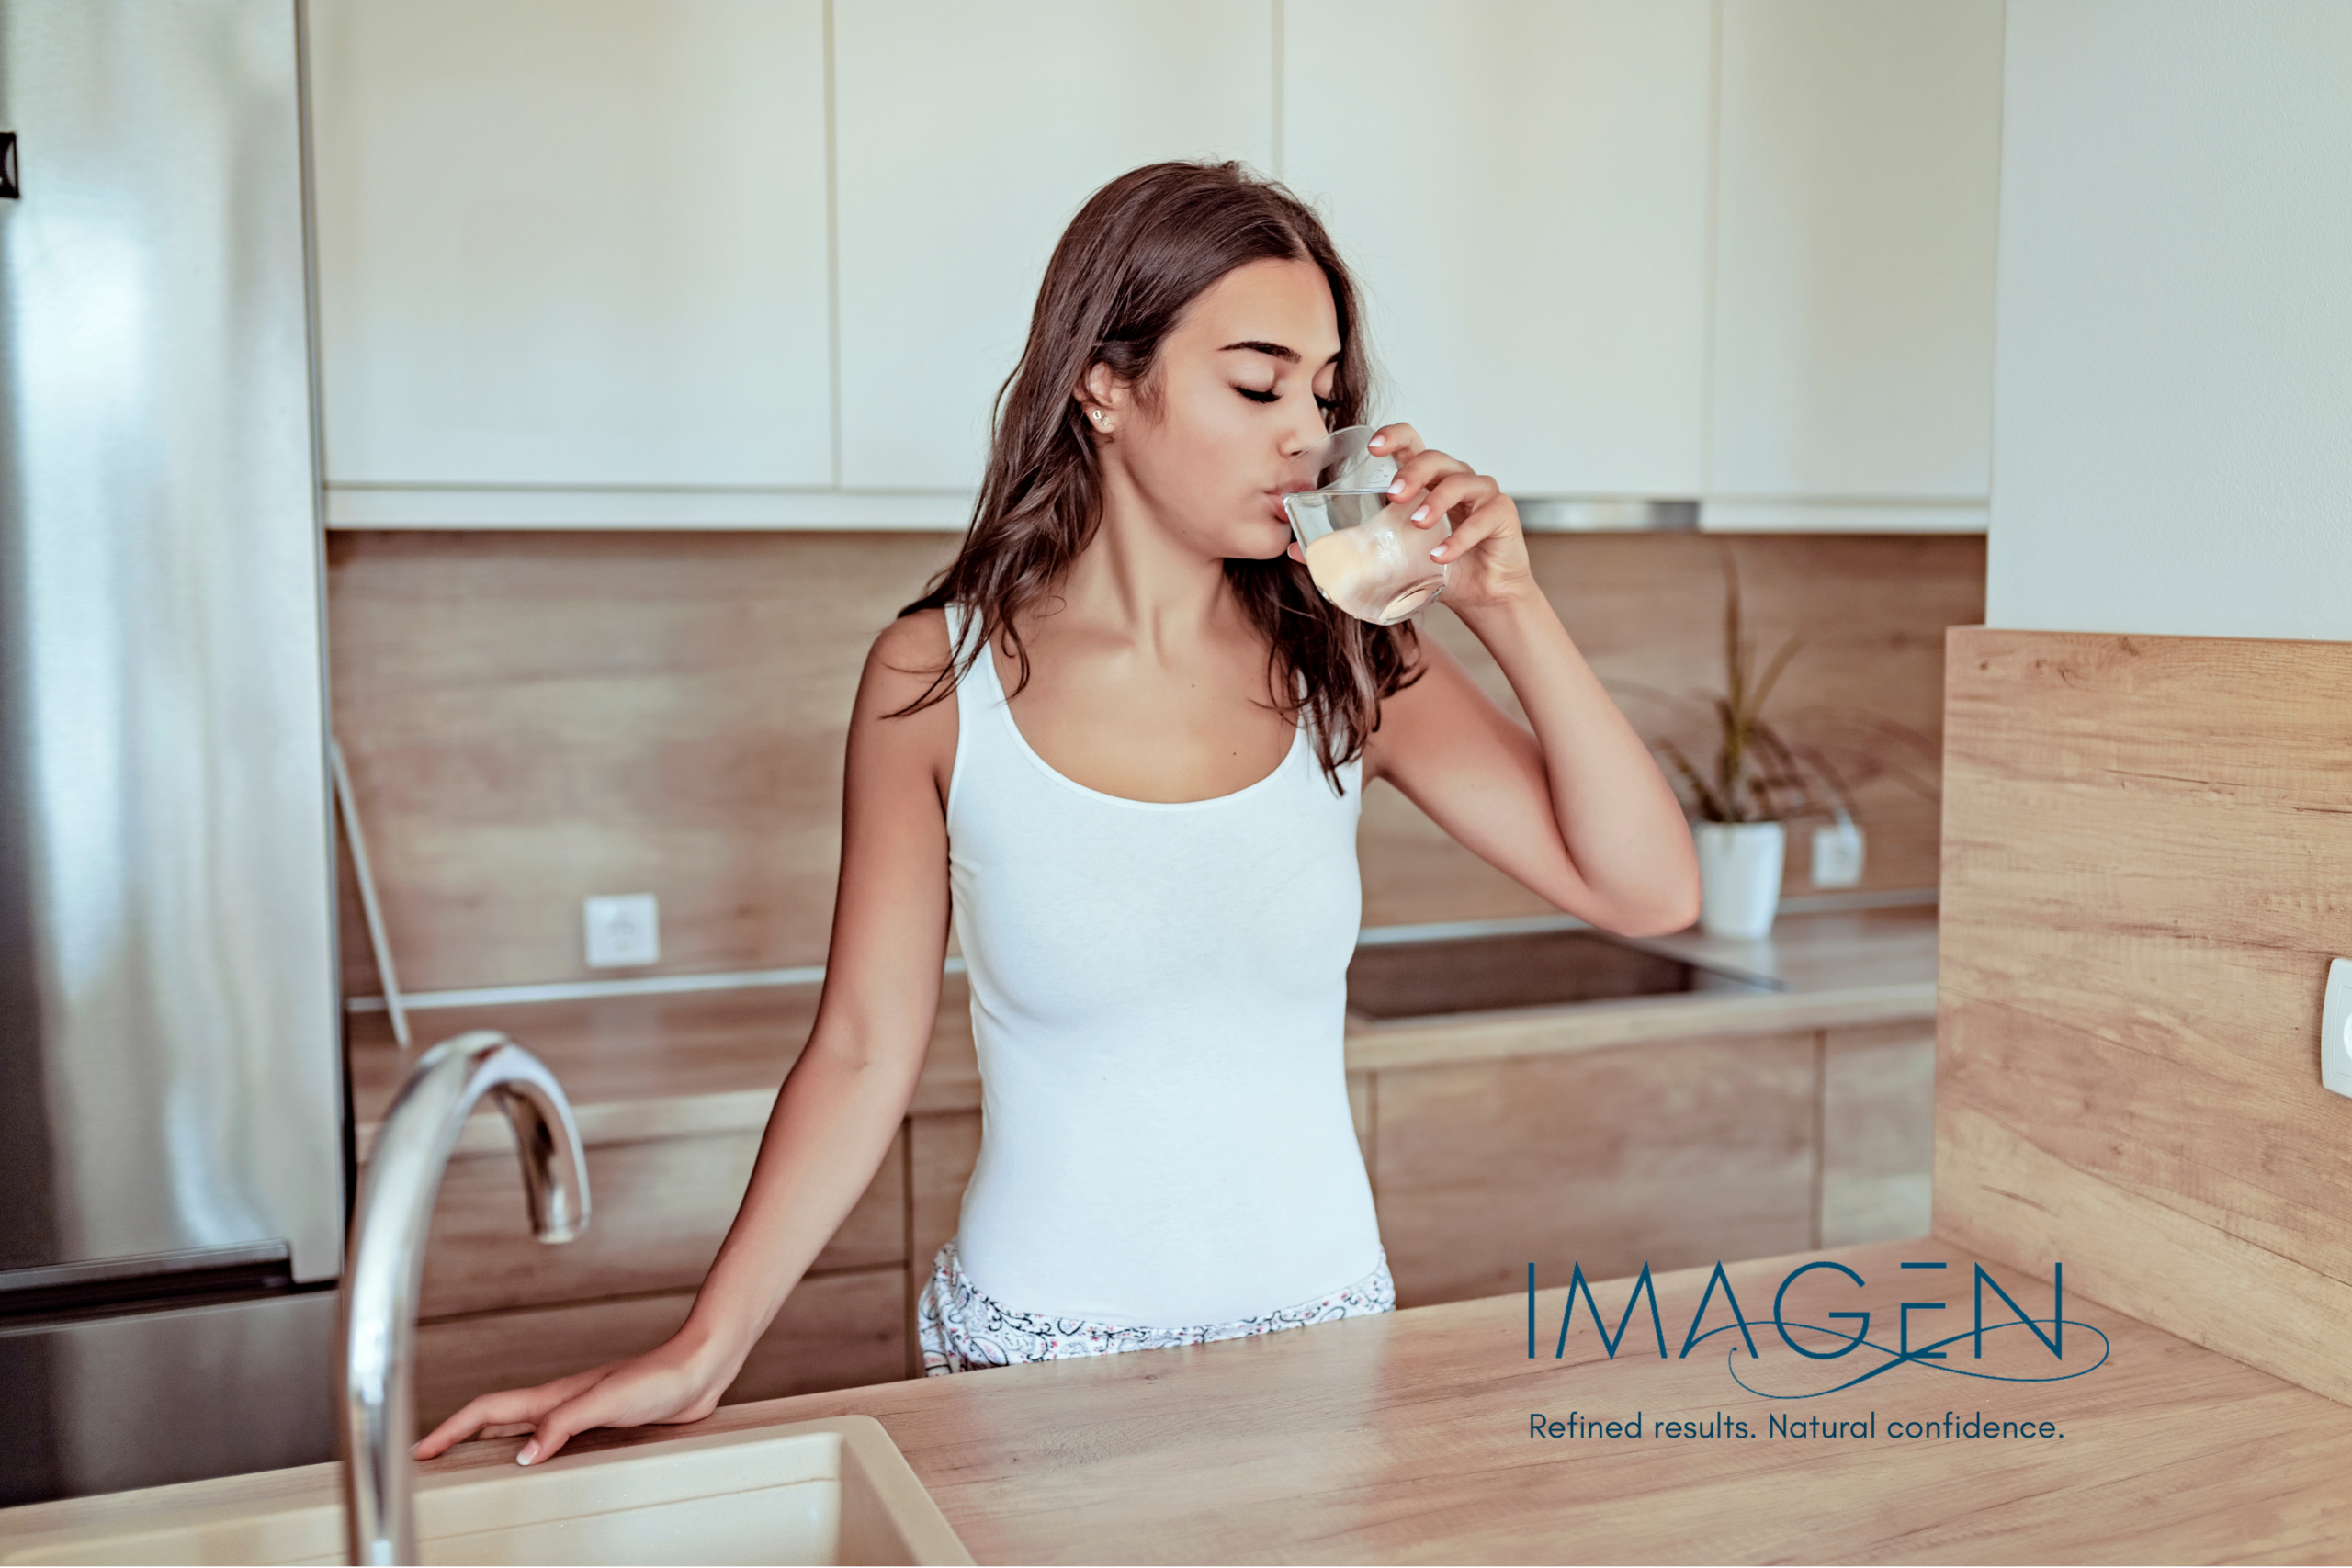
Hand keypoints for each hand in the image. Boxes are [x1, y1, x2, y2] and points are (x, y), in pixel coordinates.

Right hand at [410, 1333, 730, 1466]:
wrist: (698, 1369)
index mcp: (554, 1396)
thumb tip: (524, 1455)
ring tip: (466, 1464)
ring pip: (519, 1429)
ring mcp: (579, 1412)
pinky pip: (549, 1439)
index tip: (420, 1451)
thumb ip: (564, 1424)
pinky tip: (535, 1463)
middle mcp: (560, 1403)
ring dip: (488, 1444)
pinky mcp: (601, 1423)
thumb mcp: (606, 1401)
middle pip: (495, 1420)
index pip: (487, 1412)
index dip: (450, 1431)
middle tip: (430, 1460)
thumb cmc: (660, 1377)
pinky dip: (529, 1451)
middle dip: (457, 1438)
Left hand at [1283, 422, 1534, 611]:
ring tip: (1418, 524)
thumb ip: (1348, 547)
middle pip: (1435, 457)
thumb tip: (1295, 550)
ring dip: (1437, 500)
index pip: (1410, 442)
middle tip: (1393, 494)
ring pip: (1461, 481)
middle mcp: (1453, 477)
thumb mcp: (1388, 556)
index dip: (1394, 437)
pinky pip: (1485, 516)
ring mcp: (1481, 493)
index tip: (1373, 447)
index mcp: (1425, 478)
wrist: (1481, 595)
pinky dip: (1462, 536)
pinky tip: (1441, 555)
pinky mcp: (1502, 515)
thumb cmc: (1435, 565)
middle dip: (1413, 471)